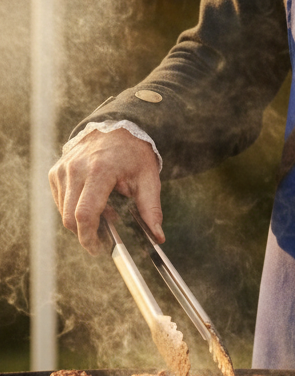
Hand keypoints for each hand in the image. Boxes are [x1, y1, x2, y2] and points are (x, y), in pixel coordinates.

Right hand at [49, 129, 162, 254]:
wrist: (117, 126)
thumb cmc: (134, 153)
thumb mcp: (148, 178)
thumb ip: (151, 208)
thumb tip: (158, 236)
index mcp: (100, 170)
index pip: (85, 213)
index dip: (89, 236)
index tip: (99, 248)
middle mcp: (76, 169)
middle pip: (70, 217)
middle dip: (86, 233)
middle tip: (105, 235)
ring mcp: (63, 169)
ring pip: (64, 211)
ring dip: (81, 220)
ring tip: (105, 212)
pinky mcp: (56, 171)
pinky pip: (60, 201)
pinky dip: (73, 208)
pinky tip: (92, 201)